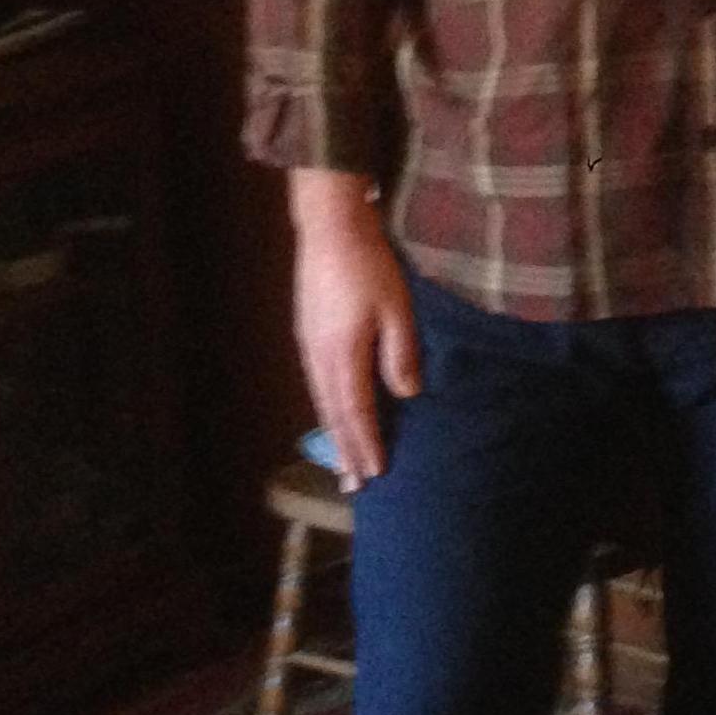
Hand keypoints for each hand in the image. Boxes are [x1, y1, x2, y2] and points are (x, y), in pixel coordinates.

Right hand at [290, 176, 419, 488]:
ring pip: (322, 401)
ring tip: (341, 462)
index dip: (366, 444)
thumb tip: (408, 395)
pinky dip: (327, 408)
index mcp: (344, 354)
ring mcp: (309, 345)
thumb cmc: (369, 266)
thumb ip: (401, 354)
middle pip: (334, 414)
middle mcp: (320, 357)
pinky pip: (317, 383)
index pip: (356, 412)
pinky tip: (334, 414)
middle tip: (353, 486)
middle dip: (345, 451)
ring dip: (334, 434)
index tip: (375, 473)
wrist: (330, 228)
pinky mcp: (307, 333)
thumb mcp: (397, 309)